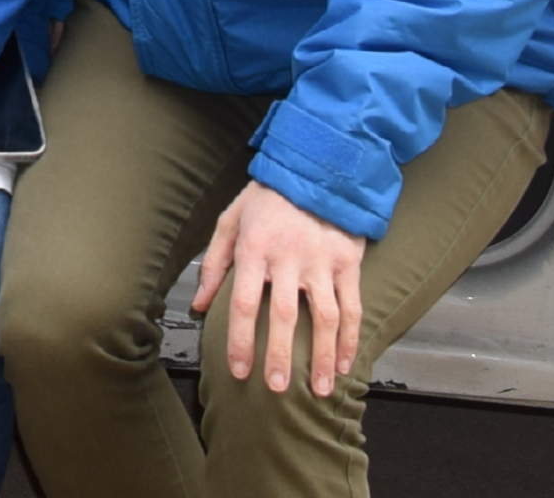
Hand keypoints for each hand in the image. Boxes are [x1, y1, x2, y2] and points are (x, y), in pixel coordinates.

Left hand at [191, 178, 367, 396]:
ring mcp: (322, 261)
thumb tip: (201, 305)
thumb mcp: (231, 219)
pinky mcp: (348, 262)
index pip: (245, 303)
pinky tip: (347, 363)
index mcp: (255, 247)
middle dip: (281, 357)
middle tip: (277, 388)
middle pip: (284, 316)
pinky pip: (353, 307)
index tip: (239, 370)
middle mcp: (289, 257)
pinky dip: (351, 339)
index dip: (241, 341)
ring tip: (321, 389)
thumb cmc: (268, 196)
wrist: (316, 165)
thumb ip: (214, 262)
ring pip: (325, 318)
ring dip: (324, 357)